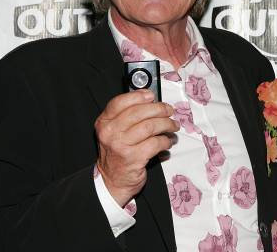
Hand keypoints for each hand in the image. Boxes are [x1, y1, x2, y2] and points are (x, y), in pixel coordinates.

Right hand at [95, 89, 177, 205]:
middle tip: (169, 111)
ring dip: (166, 124)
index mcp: (104, 122)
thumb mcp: (115, 132)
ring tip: (173, 126)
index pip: (120, 102)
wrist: (113, 181)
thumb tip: (152, 101)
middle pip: (139, 112)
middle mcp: (110, 132)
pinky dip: (165, 141)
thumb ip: (127, 116)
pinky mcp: (133, 158)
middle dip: (159, 109)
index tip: (152, 95)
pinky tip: (167, 141)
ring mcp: (121, 145)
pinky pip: (155, 143)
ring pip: (150, 126)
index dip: (138, 96)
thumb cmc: (118, 153)